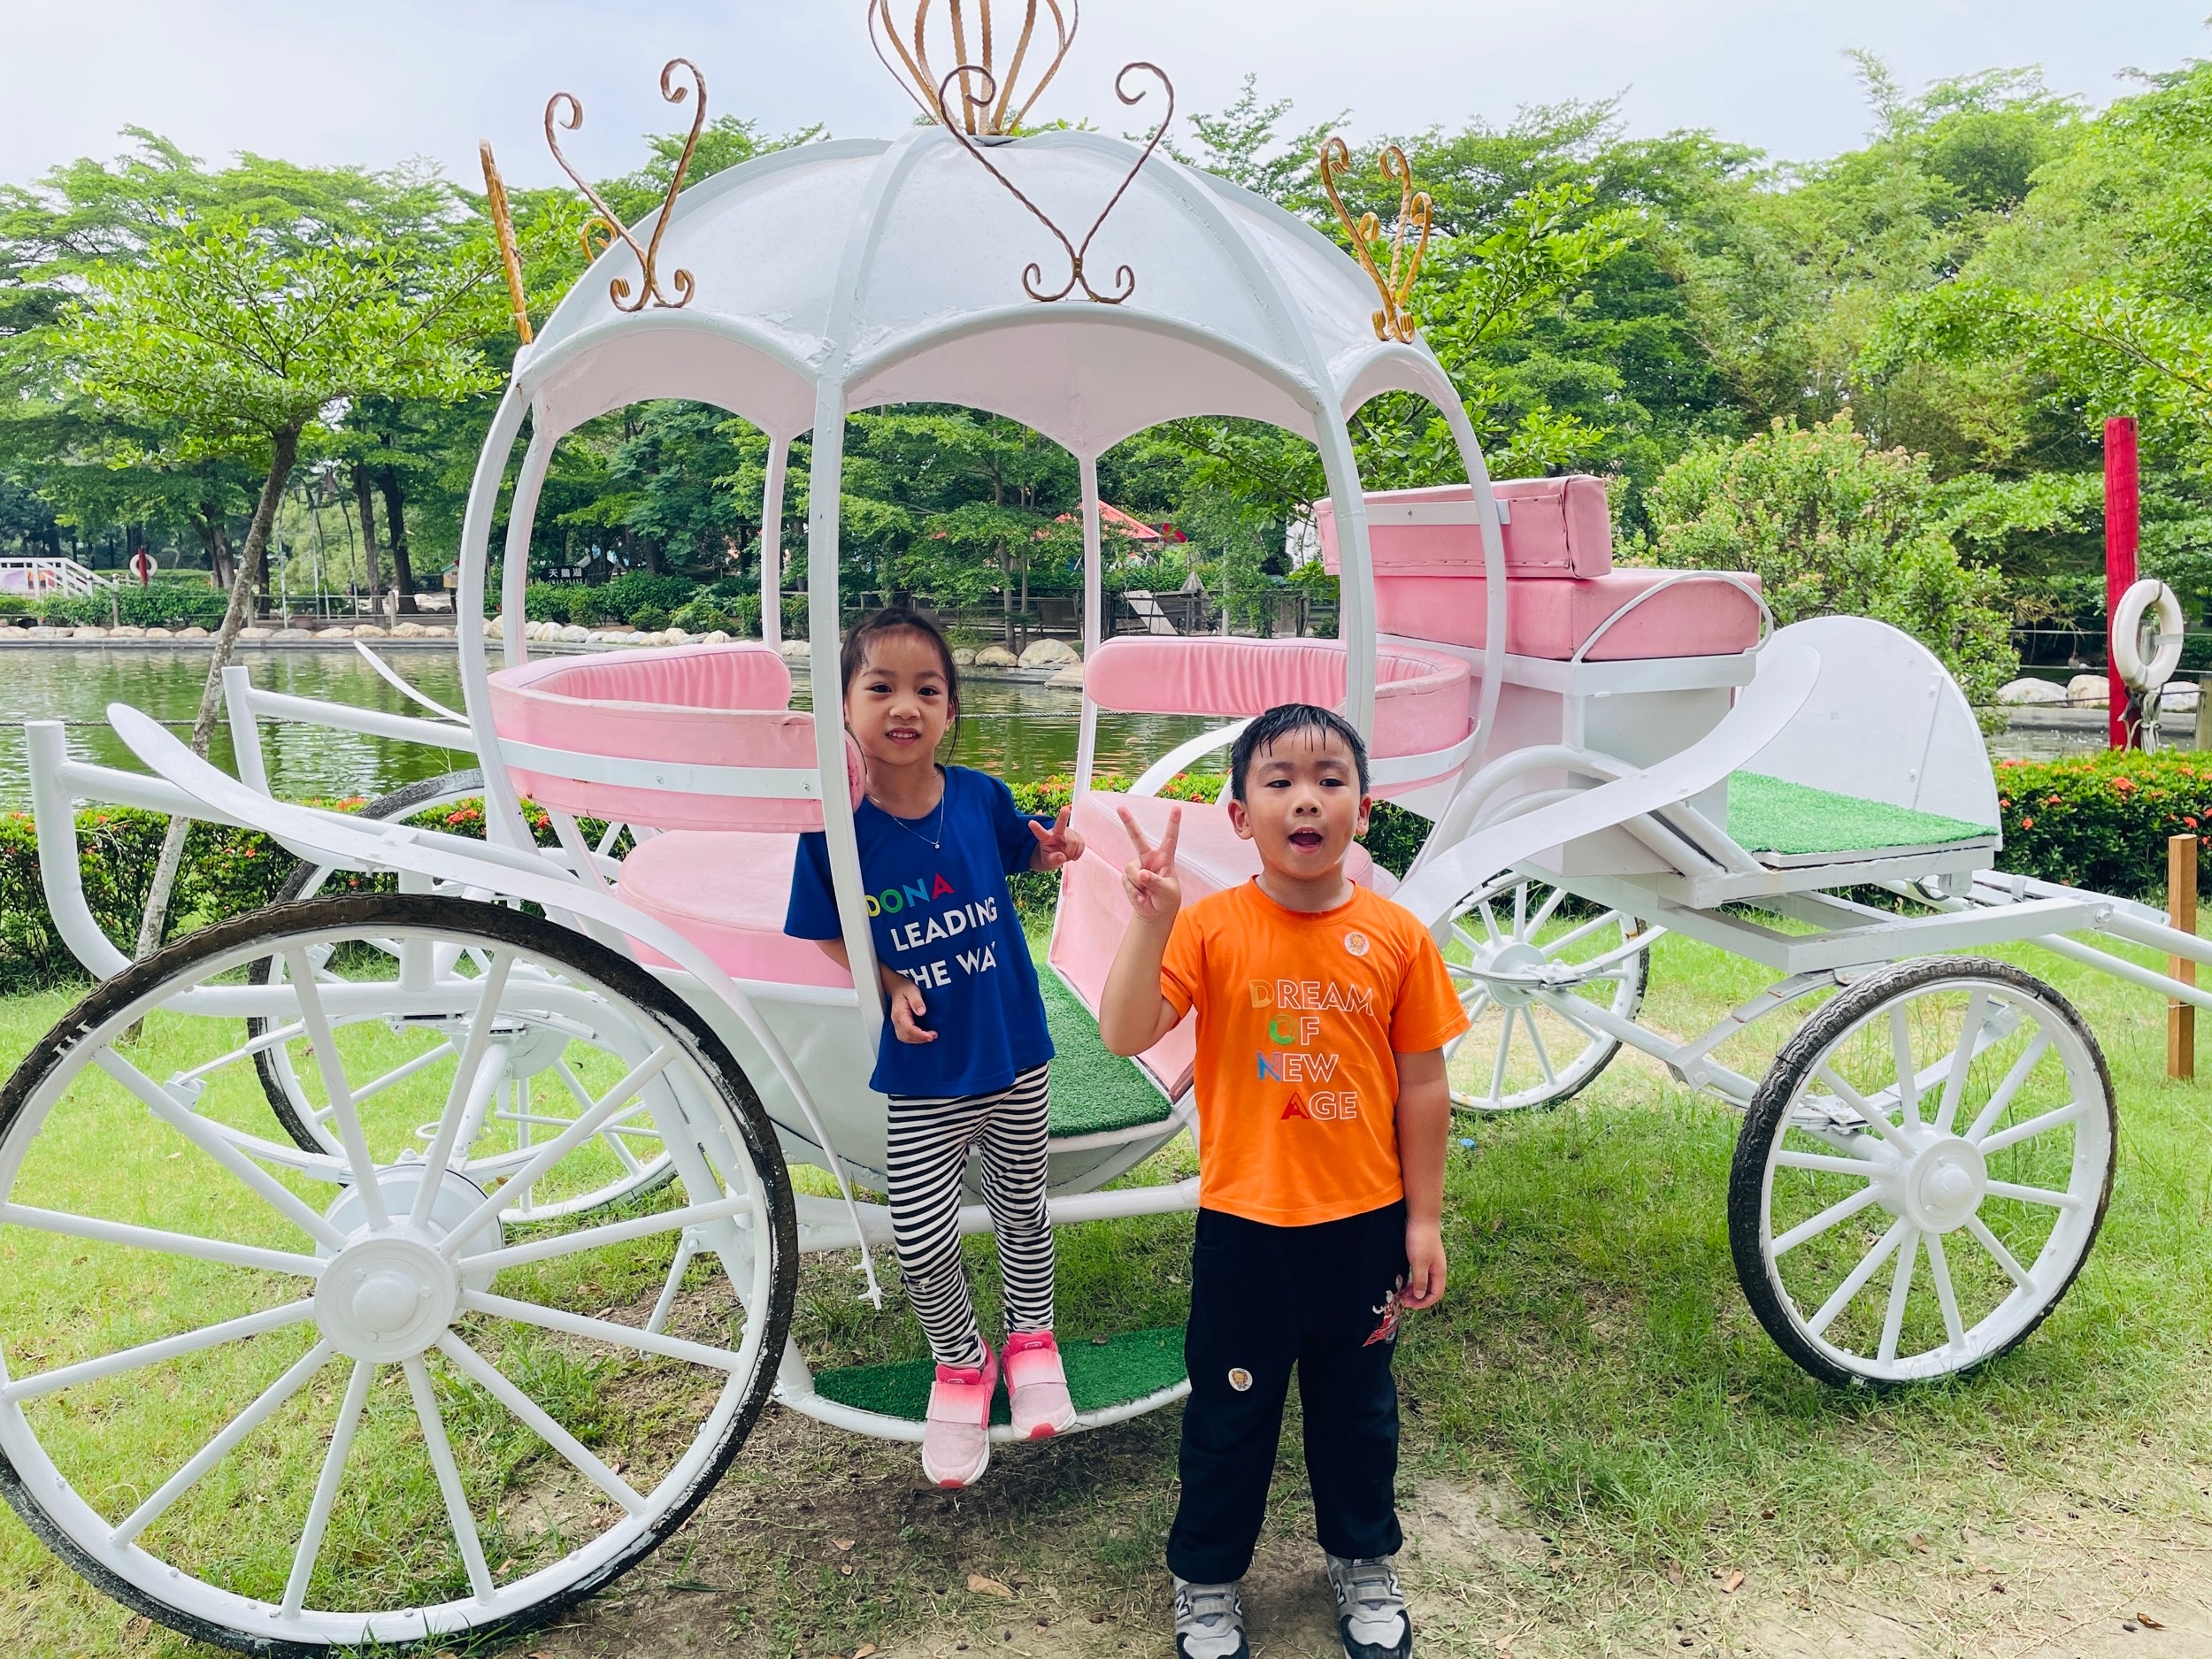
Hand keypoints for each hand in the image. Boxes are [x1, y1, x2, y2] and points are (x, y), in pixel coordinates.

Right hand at [885, 974, 935, 1043]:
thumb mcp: (913, 990)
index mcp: (900, 1013)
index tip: (931, 1036)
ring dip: (917, 1040)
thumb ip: (916, 1001)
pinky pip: (905, 1036)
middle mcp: (897, 1020)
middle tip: (933, 1036)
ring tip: (930, 1037)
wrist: (897, 986)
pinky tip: (923, 1036)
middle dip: (920, 1039)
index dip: (920, 1035)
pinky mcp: (900, 1024)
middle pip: (906, 1036)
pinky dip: (914, 1039)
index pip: (908, 1029)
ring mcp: (897, 1023)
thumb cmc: (905, 987)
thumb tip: (922, 1012)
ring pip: (905, 1038)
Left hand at [1029, 805, 1085, 870]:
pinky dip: (1078, 852)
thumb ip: (1053, 859)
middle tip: (1066, 809)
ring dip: (1072, 852)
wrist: (1059, 855)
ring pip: (1074, 841)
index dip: (1036, 828)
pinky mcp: (1077, 835)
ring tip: (1067, 856)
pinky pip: (1081, 844)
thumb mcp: (1048, 861)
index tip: (1030, 822)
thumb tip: (1062, 856)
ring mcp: (1068, 832)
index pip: (1040, 833)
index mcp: (1046, 837)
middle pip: (1061, 824)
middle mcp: (1057, 831)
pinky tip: (1073, 854)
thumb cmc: (1050, 856)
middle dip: (1063, 816)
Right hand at [1116, 804, 1182, 923]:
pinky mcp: (1127, 877)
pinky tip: (1141, 896)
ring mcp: (1137, 867)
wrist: (1155, 913)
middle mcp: (1149, 859)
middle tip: (1120, 807)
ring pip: (1131, 869)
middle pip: (1137, 837)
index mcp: (1165, 858)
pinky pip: (1127, 881)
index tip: (1177, 808)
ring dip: (1139, 884)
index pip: (1170, 838)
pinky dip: (1134, 892)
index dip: (1173, 823)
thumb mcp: (1167, 891)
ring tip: (1148, 892)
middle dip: (1128, 822)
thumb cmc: (1167, 899)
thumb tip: (1141, 874)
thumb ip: (1155, 881)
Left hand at [1401, 1217, 1446, 1309]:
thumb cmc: (1421, 1239)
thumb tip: (1420, 1296)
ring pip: (1425, 1281)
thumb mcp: (1419, 1262)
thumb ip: (1420, 1280)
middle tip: (1403, 1301)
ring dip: (1415, 1289)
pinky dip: (1413, 1279)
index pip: (1436, 1294)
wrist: (1421, 1216)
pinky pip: (1420, 1273)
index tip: (1410, 1305)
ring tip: (1402, 1293)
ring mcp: (1431, 1261)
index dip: (1424, 1303)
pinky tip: (1404, 1280)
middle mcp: (1437, 1268)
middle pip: (1430, 1289)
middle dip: (1418, 1298)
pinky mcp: (1424, 1255)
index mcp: (1439, 1272)